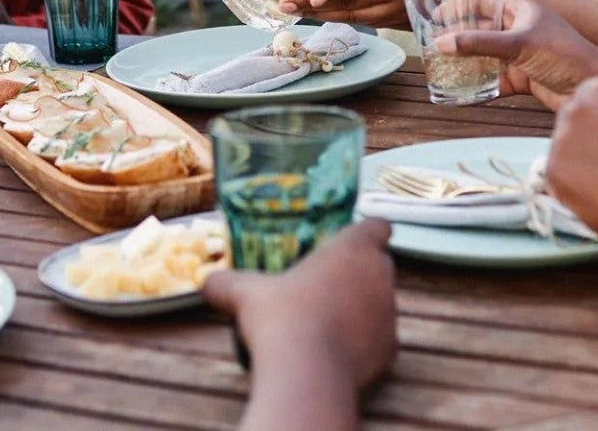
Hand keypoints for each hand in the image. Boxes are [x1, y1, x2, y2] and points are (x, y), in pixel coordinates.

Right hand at [203, 219, 397, 389]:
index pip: (377, 226)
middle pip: (380, 264)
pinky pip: (381, 339)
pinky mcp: (391, 349)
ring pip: (382, 302)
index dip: (368, 231)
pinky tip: (337, 350)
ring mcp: (389, 313)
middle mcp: (380, 275)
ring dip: (363, 307)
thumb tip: (206, 283)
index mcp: (353, 249)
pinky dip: (365, 342)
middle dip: (360, 272)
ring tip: (329, 320)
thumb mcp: (246, 294)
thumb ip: (227, 283)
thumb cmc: (282, 318)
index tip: (352, 241)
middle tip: (327, 284)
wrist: (307, 372)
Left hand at [280, 0, 432, 28]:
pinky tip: (321, 13)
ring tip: (294, 10)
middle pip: (353, 3)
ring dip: (324, 15)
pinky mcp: (401, 22)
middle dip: (316, 6)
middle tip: (286, 5)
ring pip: (357, 17)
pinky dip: (342, 18)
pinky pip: (367, 21)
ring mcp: (400, 12)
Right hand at [434, 0, 597, 107]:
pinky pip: (493, 79)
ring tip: (440, 68)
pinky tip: (461, 92)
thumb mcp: (519, 44)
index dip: (458, 5)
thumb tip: (443, 43)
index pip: (483, 0)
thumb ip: (480, 44)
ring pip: (484, 56)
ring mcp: (520, 55)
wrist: (593, 87)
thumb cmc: (566, 56)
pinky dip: (478, 85)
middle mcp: (519, 29)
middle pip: (480, 28)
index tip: (436, 16)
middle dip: (457, 36)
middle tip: (432, 44)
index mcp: (521, 10)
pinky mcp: (522, 78)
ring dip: (465, 61)